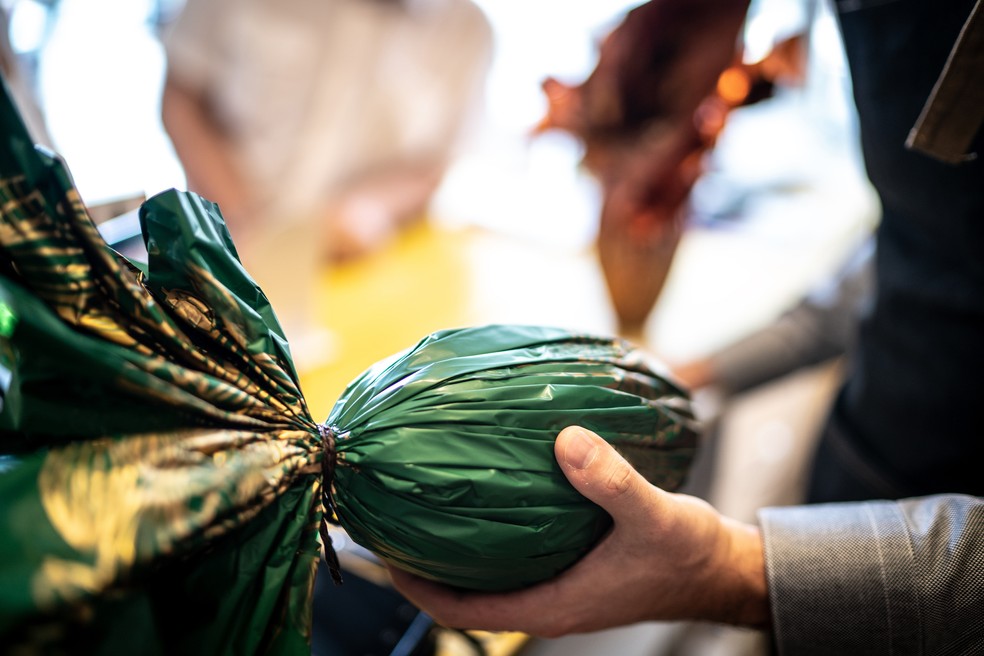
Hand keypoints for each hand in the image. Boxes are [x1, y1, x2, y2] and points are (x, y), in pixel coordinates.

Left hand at [386, 426, 769, 636]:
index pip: (462, 612)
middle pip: (465, 595)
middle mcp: (548, 601)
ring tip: (428, 505)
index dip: (416, 586)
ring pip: (489, 575)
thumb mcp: (653, 515)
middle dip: (424, 563)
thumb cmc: (688, 555)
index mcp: (553, 606)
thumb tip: (566, 440)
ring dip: (456, 550)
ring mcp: (559, 586)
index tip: (384, 550)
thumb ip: (612, 481)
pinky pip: (516, 558)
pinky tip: (490, 494)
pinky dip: (492, 535)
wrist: (720, 569)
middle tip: (393, 519)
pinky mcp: (572, 568)